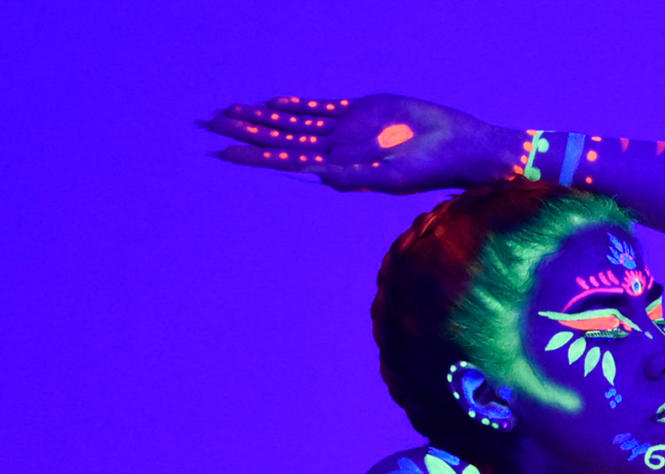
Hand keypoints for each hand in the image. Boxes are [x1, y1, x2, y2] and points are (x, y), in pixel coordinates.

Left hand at [201, 94, 516, 193]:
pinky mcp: (362, 111)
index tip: (223, 151)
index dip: (254, 154)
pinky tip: (274, 103)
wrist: (456, 146)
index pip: (285, 159)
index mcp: (338, 167)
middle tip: (209, 122)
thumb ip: (355, 177)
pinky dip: (298, 105)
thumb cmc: (429, 170)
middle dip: (245, 130)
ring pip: (294, 122)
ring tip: (230, 111)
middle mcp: (336, 149)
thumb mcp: (392, 178)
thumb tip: (317, 175)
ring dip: (262, 116)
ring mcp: (347, 130)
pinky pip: (322, 107)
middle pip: (280, 137)